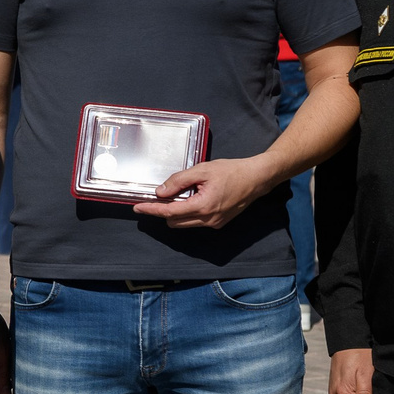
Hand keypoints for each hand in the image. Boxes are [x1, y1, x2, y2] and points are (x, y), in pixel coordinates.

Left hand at [135, 154, 276, 230]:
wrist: (256, 179)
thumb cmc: (231, 171)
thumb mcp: (202, 170)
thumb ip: (179, 181)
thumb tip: (160, 192)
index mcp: (203, 206)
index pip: (169, 212)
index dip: (151, 210)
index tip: (137, 208)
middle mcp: (208, 219)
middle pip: (174, 222)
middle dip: (163, 211)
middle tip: (158, 196)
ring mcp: (214, 223)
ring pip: (184, 224)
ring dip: (175, 213)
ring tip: (176, 196)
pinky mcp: (219, 223)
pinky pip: (195, 222)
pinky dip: (188, 214)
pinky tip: (190, 199)